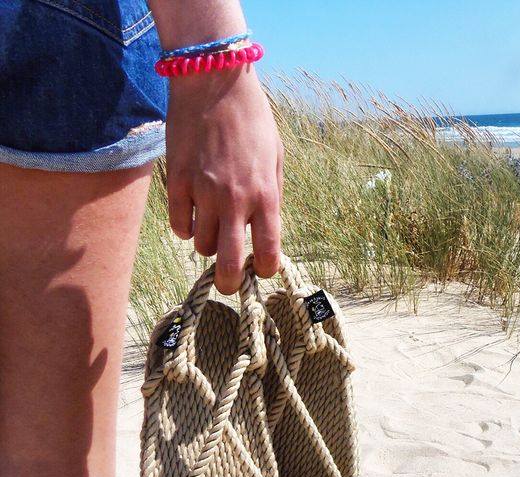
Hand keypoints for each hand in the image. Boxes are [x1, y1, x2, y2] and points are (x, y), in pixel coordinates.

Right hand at [165, 67, 283, 292]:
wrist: (214, 82)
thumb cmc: (252, 120)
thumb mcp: (275, 159)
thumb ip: (271, 197)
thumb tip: (264, 232)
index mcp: (265, 195)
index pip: (268, 251)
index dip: (266, 269)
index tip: (262, 269)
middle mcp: (235, 200)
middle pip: (230, 263)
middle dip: (231, 282)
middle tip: (230, 284)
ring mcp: (203, 192)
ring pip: (202, 246)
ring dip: (209, 244)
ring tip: (213, 229)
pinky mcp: (177, 182)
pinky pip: (179, 225)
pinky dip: (186, 227)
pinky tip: (192, 216)